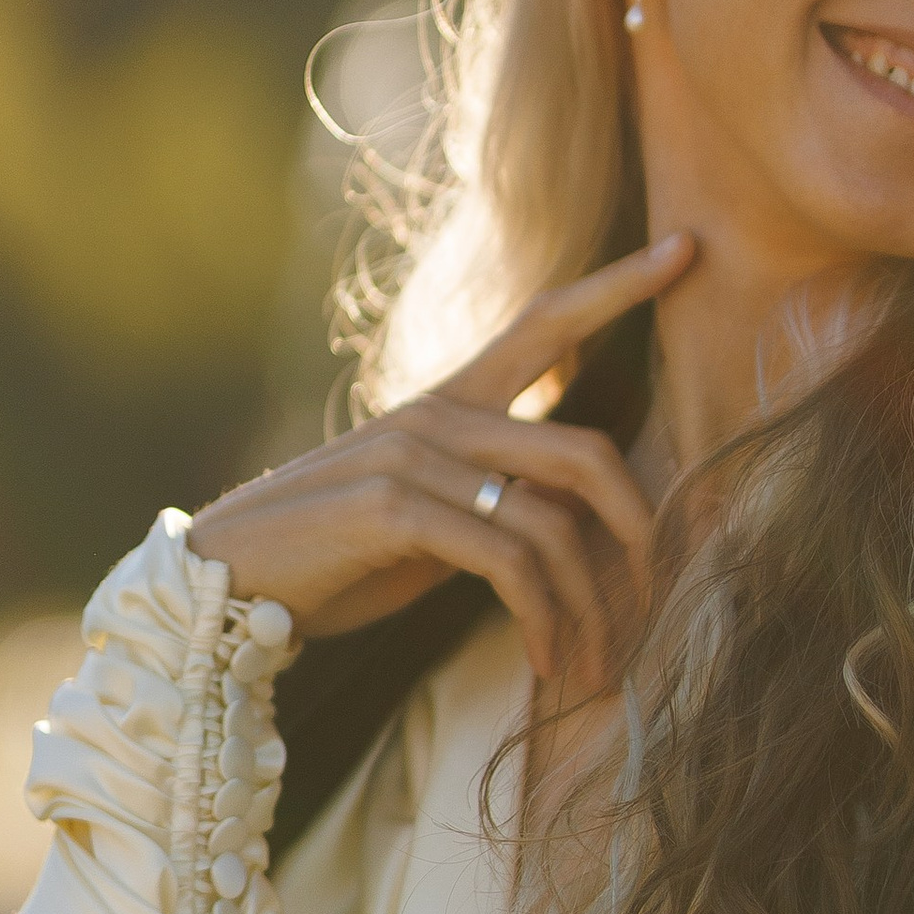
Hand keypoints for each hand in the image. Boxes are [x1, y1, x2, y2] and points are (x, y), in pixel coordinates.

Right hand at [188, 233, 694, 681]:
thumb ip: (493, 498)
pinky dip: (543, 619)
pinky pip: (510, 563)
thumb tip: (574, 526)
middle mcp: (439, 415)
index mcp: (451, 401)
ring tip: (596, 664)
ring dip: (589, 606)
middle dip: (639, 527)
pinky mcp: (395, 509)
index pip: (546, 322)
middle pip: (585, 451)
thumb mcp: (428, 517)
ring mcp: (415, 457)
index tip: (688, 249)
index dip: (619, 285)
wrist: (225, 584)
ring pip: (554, 522)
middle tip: (658, 595)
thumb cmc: (337, 556)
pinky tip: (547, 662)